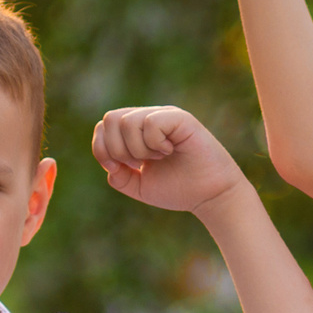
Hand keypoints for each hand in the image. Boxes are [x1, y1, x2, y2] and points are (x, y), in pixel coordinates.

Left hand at [92, 105, 248, 214]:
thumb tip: (109, 163)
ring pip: (127, 121)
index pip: (103, 126)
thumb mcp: (140, 186)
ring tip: (158, 158)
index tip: (119, 169)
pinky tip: (169, 151)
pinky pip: (151, 123)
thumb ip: (119, 176)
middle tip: (139, 163)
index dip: (102, 149)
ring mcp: (165, 116)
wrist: (210, 196)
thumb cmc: (179, 189)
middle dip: (117, 149)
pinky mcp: (181, 118)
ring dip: (137, 149)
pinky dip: (154, 143)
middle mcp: (150, 118)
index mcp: (137, 131)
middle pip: (110, 119)